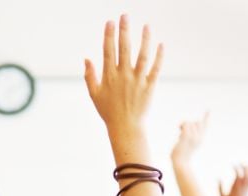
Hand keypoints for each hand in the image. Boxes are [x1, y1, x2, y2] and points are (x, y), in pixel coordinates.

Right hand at [84, 15, 162, 132]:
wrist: (126, 127)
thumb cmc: (108, 111)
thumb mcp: (94, 95)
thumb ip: (90, 76)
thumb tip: (86, 59)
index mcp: (109, 76)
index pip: (108, 51)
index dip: (109, 35)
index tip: (110, 22)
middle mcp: (123, 76)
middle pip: (124, 49)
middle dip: (124, 31)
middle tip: (125, 16)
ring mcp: (137, 80)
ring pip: (142, 55)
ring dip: (145, 39)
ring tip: (146, 25)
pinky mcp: (149, 86)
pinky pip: (155, 68)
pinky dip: (159, 56)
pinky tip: (161, 44)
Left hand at [171, 113, 208, 166]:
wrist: (180, 163)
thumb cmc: (181, 156)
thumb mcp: (186, 144)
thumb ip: (188, 136)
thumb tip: (184, 126)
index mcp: (200, 139)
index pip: (204, 126)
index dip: (206, 118)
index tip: (208, 110)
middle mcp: (199, 137)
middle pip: (196, 122)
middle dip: (189, 124)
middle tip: (182, 129)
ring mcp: (194, 137)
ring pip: (190, 123)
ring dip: (183, 126)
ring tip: (180, 134)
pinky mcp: (187, 136)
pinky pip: (185, 124)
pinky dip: (181, 126)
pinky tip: (179, 130)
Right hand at [220, 164, 247, 195]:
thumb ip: (219, 187)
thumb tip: (218, 178)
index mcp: (236, 187)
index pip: (238, 174)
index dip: (236, 168)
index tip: (233, 164)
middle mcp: (243, 187)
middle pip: (246, 174)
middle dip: (244, 167)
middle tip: (241, 162)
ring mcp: (247, 189)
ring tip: (246, 165)